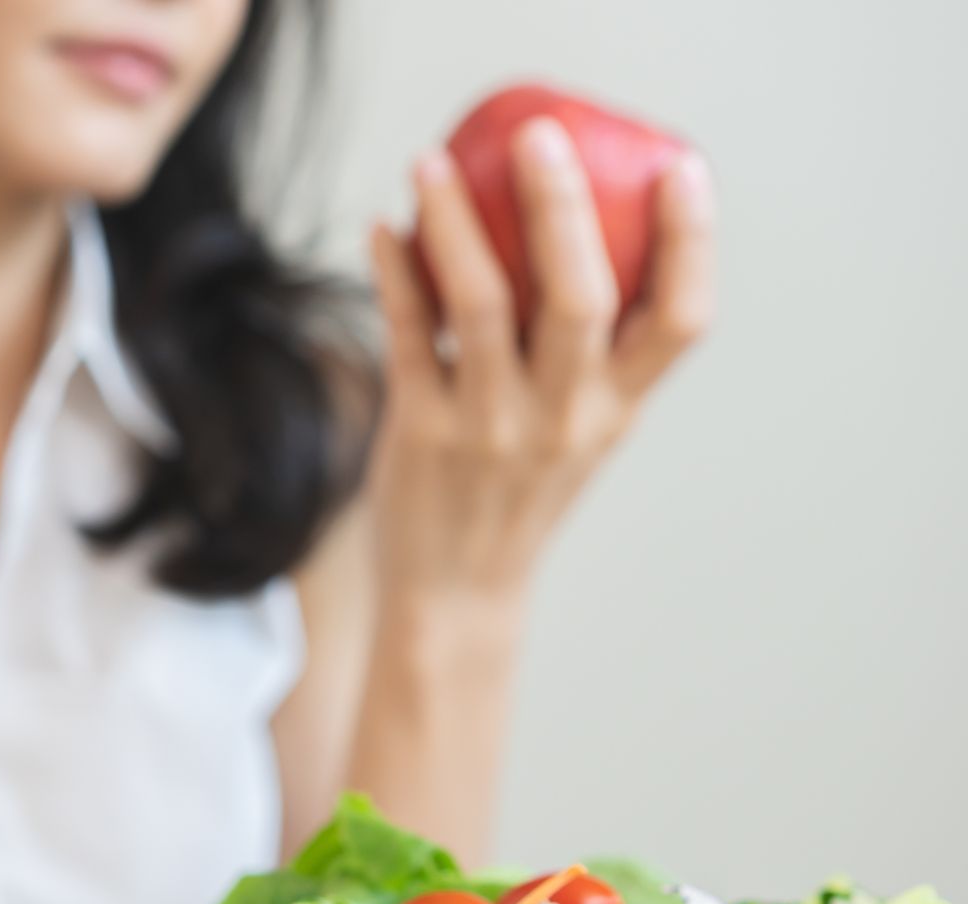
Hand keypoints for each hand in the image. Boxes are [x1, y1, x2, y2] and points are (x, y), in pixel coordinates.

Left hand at [366, 116, 714, 604]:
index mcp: (616, 410)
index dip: (693, 242)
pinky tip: (382, 228)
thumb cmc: (518, 492)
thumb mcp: (580, 430)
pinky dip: (393, 272)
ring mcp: (488, 428)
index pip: (683, 322)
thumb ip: (588, 354)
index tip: (682, 168)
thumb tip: (568, 231)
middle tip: (538, 137)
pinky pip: (405, 335)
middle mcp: (563, 419)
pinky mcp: (419, 433)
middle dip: (561, 206)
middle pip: (578, 297)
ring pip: (479, 305)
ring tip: (428, 163)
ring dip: (453, 223)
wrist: (456, 595)